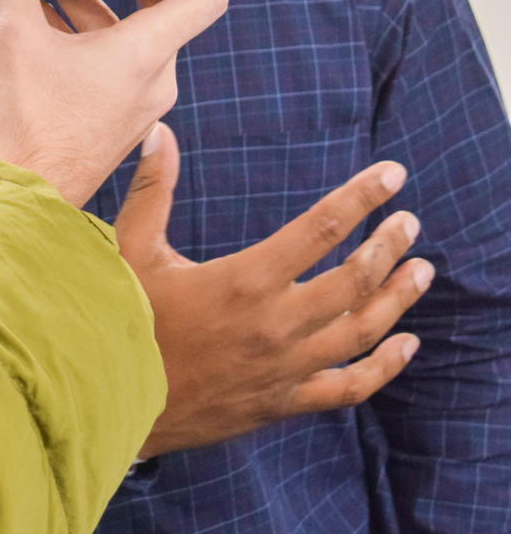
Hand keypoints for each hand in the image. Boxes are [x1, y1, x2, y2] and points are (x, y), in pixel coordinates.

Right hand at [0, 0, 226, 207]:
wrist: (15, 205)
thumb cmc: (21, 123)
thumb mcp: (12, 32)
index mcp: (146, 54)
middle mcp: (155, 79)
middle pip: (162, 4)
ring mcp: (137, 103)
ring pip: (128, 32)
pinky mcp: (115, 120)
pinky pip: (113, 61)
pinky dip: (84, 31)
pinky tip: (37, 12)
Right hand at [115, 124, 434, 454]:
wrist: (111, 403)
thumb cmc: (121, 321)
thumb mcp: (132, 249)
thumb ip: (153, 188)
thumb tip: (159, 130)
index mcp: (245, 280)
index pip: (321, 228)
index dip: (362, 198)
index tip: (392, 175)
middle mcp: (275, 325)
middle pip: (354, 280)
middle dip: (388, 245)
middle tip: (410, 222)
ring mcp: (284, 368)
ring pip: (361, 331)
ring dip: (397, 299)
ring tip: (422, 270)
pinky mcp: (282, 401)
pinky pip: (348, 387)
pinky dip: (383, 367)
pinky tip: (406, 345)